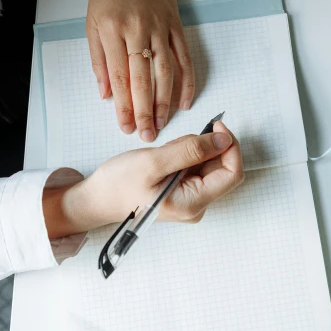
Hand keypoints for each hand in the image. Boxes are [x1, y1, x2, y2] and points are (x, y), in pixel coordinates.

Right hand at [43, 122, 243, 238]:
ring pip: (207, 165)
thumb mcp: (153, 162)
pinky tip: (164, 158)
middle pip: (221, 168)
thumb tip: (223, 140)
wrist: (97, 198)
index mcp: (193, 203)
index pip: (232, 173)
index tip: (216, 125)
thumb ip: (191, 150)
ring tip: (164, 154)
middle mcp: (197, 206)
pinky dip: (184, 156)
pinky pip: (195, 168)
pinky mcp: (184, 192)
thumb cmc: (119, 184)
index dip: (229, 145)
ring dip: (192, 151)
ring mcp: (191, 200)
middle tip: (175, 143)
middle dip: (205, 147)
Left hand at [86, 0, 194, 141]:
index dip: (124, 106)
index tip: (127, 127)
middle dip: (145, 111)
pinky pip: (184, 58)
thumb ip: (99, 62)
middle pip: (143, 80)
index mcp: (113, 32)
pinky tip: (185, 101)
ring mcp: (159, 29)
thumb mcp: (93, 26)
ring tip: (163, 123)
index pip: (120, 78)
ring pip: (165, 72)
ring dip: (165, 101)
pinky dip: (188, 81)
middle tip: (147, 134)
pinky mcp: (175, 26)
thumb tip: (106, 95)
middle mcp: (138, 31)